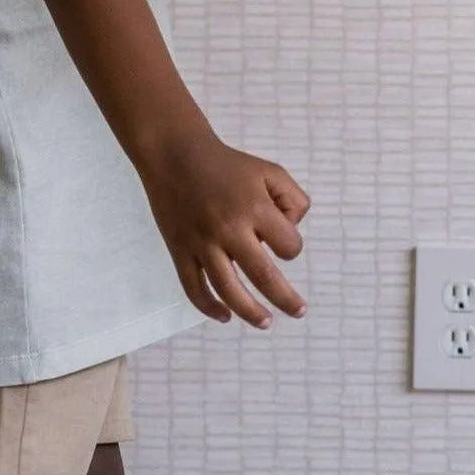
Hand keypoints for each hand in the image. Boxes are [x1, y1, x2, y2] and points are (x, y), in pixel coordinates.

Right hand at [142, 132, 311, 328]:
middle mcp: (228, 228)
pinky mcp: (179, 249)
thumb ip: (294, 201)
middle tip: (299, 311)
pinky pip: (193, 287)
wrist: (174, 152)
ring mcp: (201, 242)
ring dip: (250, 312)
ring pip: (228, 290)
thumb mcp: (271, 172)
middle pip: (264, 276)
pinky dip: (208, 306)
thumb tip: (293, 232)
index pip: (289, 247)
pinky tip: (224, 316)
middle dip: (286, 299)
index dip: (291, 246)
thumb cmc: (229, 165)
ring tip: (266, 323)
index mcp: (254, 209)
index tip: (280, 237)